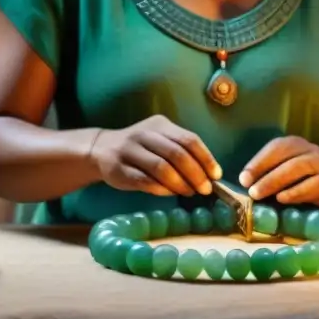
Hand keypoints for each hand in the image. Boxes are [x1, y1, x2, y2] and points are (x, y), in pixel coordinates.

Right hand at [90, 115, 221, 196]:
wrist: (102, 149)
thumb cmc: (141, 149)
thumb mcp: (161, 141)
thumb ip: (182, 152)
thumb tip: (210, 175)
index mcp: (160, 125)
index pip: (189, 140)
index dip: (206, 158)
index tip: (216, 175)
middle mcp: (144, 134)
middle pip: (177, 154)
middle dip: (196, 174)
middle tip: (205, 189)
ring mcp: (129, 150)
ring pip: (161, 168)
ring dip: (180, 183)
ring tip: (190, 192)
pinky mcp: (118, 169)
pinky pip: (144, 181)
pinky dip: (161, 189)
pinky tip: (170, 193)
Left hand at [239, 136, 318, 210]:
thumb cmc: (297, 183)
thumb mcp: (280, 174)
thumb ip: (264, 174)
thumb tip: (245, 183)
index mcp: (296, 144)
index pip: (277, 147)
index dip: (259, 162)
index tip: (244, 179)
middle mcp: (312, 151)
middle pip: (289, 158)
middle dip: (267, 175)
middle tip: (251, 192)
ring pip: (302, 167)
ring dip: (278, 182)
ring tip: (261, 196)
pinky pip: (315, 185)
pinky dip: (296, 192)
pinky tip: (282, 199)